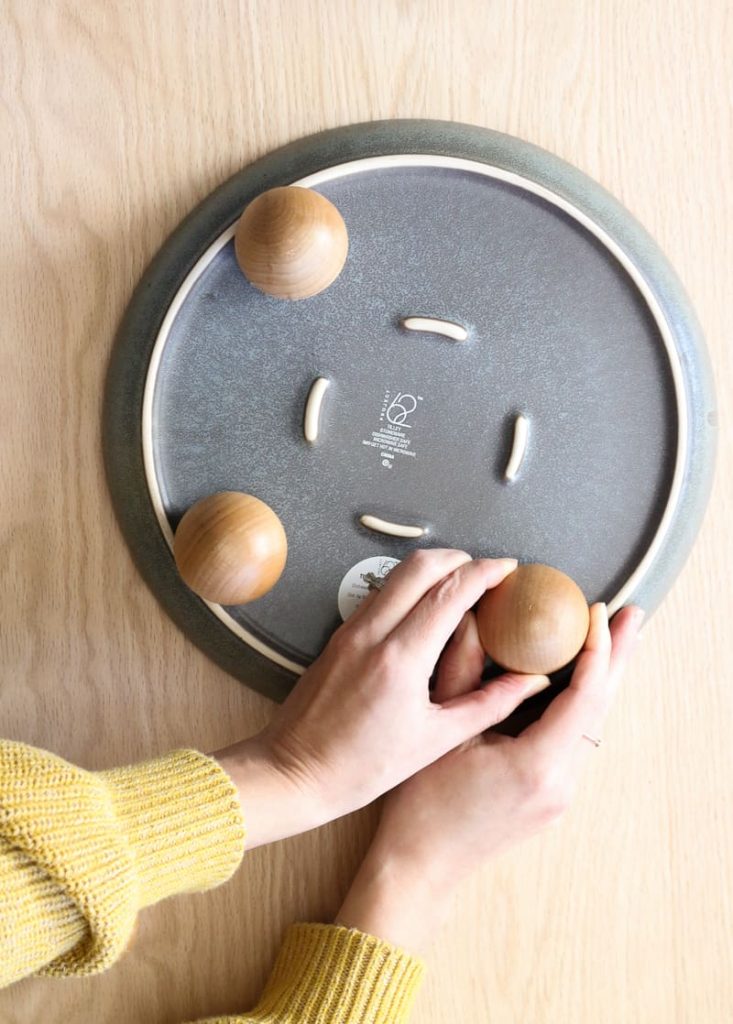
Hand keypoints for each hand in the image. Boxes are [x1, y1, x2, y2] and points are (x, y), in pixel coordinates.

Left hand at [215, 550, 549, 846]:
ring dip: (433, 569)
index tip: (509, 569)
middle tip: (487, 572)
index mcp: (400, 659)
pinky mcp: (338, 636)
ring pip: (396, 574)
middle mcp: (372, 634)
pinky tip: (426, 610)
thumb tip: (529, 681)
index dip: (485, 572)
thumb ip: (488, 704)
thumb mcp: (436, 741)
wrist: (294, 772)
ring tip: (462, 587)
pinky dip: (409, 588)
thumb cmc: (362, 768)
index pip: (450, 592)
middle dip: (460, 558)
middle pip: (421, 565)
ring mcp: (350, 630)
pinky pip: (379, 594)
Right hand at [337, 603, 643, 950]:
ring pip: (592, 724)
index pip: (584, 697)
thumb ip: (461, 670)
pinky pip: (576, 740)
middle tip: (631, 615)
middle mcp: (559, 783)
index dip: (595, 650)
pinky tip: (577, 680)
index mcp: (536, 766)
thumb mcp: (442, 732)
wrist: (420, 866)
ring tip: (611, 639)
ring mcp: (559, 795)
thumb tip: (472, 619)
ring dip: (602, 679)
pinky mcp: (551, 798)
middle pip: (601, 708)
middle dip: (618, 657)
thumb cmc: (423, 806)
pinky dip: (583, 703)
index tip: (596, 612)